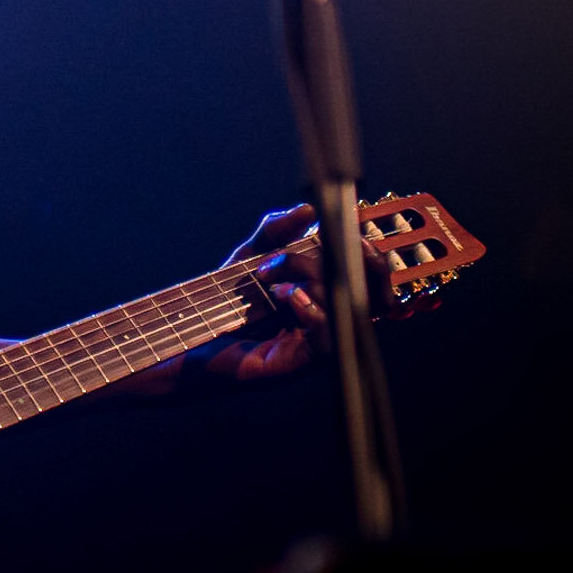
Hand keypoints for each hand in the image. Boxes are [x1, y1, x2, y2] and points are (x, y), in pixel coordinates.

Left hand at [199, 201, 400, 385]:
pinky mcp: (300, 363)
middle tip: (326, 244)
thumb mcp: (250, 255)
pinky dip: (312, 311)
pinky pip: (327, 340)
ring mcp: (318, 343)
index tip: (350, 228)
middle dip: (357, 263)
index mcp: (326, 295)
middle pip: (377, 295)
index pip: (373, 278)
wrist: (195, 332)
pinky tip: (289, 297)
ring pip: (347, 312)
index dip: (371, 253)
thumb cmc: (228, 298)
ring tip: (273, 277)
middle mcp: (330, 320)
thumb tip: (308, 210)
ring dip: (313, 281)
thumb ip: (275, 231)